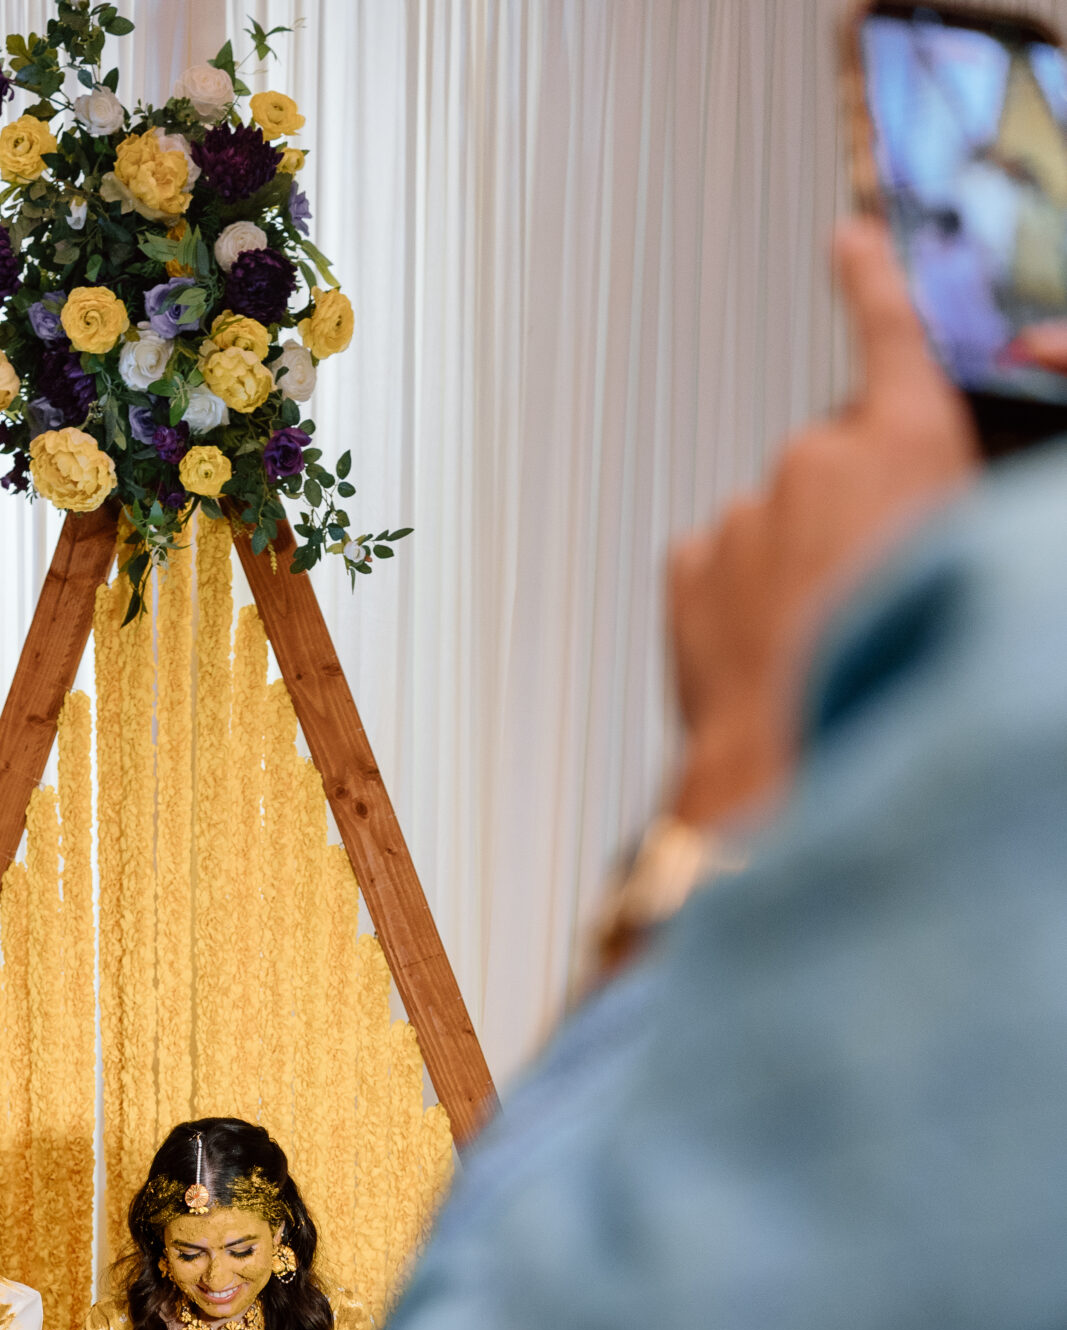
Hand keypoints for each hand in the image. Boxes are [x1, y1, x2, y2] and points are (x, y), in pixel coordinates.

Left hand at [667, 218, 975, 828]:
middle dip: (846, 518)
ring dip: (792, 570)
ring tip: (819, 644)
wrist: (798, 762)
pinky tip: (767, 651)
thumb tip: (902, 507)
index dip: (872, 284)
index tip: (848, 239)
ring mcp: (747, 509)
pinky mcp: (691, 565)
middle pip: (834, 466)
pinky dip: (739, 599)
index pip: (891, 337)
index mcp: (907, 443)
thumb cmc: (897, 669)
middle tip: (868, 598)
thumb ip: (930, 500)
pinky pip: (721, 565)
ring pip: (775, 523)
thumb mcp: (966, 555)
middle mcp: (819, 458)